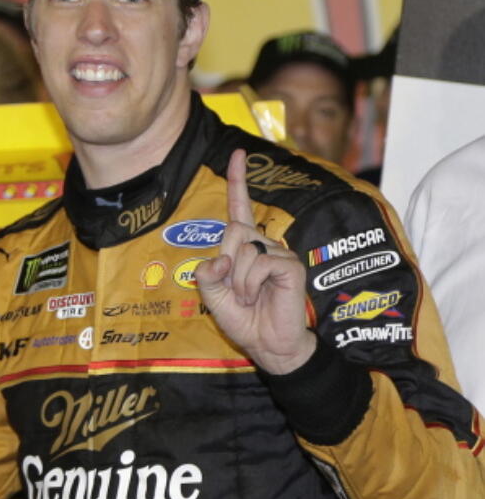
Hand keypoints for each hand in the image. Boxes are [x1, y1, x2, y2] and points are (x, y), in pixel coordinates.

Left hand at [194, 148, 316, 375]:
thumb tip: (221, 257)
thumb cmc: (244, 320)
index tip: (238, 153)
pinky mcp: (291, 266)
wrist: (268, 345)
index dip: (238, 181)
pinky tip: (260, 296)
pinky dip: (251, 282)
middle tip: (237, 291)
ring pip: (244, 249)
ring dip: (238, 280)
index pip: (239, 208)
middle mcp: (263, 244)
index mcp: (244, 247)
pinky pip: (259, 262)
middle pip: (232, 230)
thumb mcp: (212, 296)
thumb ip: (206, 274)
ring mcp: (279, 253)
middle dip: (226, 263)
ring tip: (249, 297)